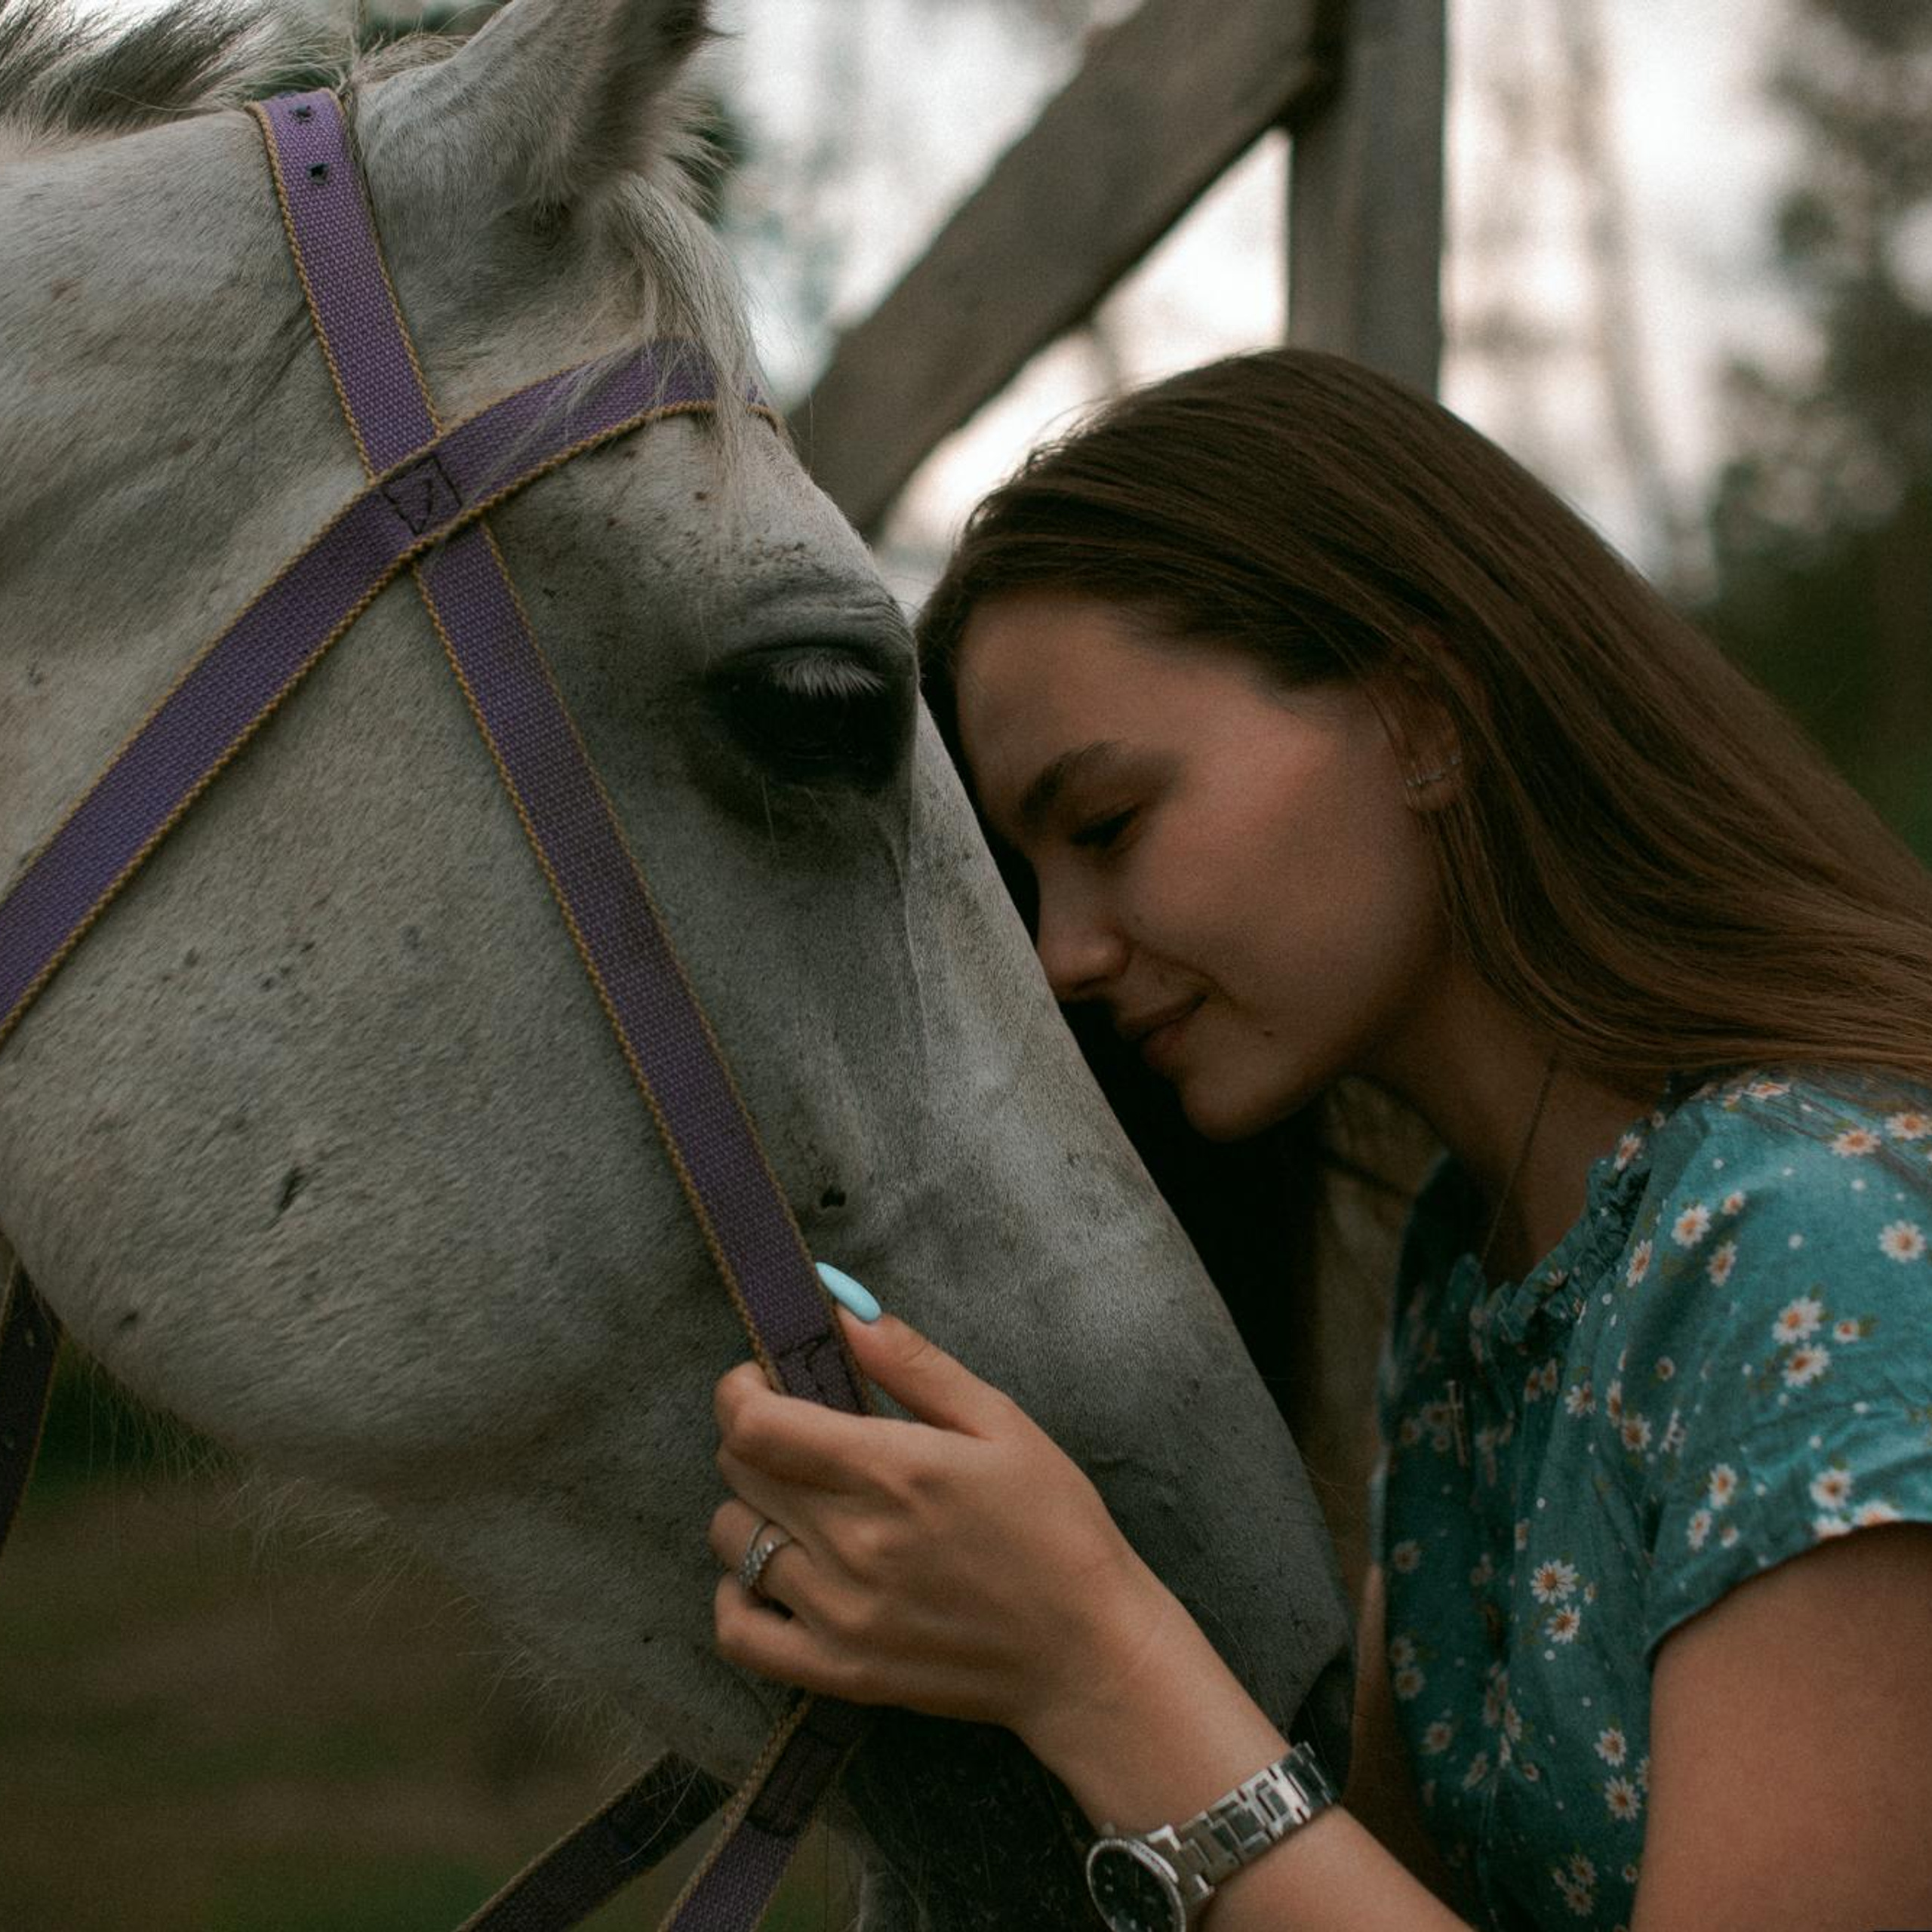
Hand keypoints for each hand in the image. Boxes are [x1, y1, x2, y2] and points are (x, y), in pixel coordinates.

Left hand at [708, 1302, 1172, 1751]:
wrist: (1088, 1651)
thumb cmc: (1055, 1526)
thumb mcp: (1000, 1422)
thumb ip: (914, 1364)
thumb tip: (843, 1313)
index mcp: (894, 1470)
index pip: (754, 1423)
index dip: (741, 1389)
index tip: (763, 1380)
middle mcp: (854, 1543)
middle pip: (737, 1471)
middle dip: (756, 1436)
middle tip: (801, 1437)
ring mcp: (840, 1614)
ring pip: (731, 1540)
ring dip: (752, 1509)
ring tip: (802, 1505)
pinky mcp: (837, 1672)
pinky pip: (737, 1632)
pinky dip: (736, 1597)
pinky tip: (777, 1575)